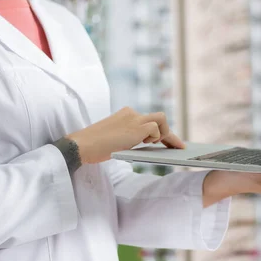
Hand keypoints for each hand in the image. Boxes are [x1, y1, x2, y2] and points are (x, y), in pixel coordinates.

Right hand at [66, 107, 184, 163]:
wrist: (82, 145)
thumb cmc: (95, 146)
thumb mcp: (116, 139)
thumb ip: (129, 137)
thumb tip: (146, 145)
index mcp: (125, 115)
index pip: (148, 120)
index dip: (160, 131)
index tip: (169, 141)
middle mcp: (131, 113)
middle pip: (159, 118)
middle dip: (168, 133)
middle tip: (177, 146)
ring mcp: (134, 119)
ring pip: (161, 119)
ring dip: (163, 134)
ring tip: (158, 146)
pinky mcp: (135, 127)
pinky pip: (155, 129)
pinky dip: (155, 137)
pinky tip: (146, 144)